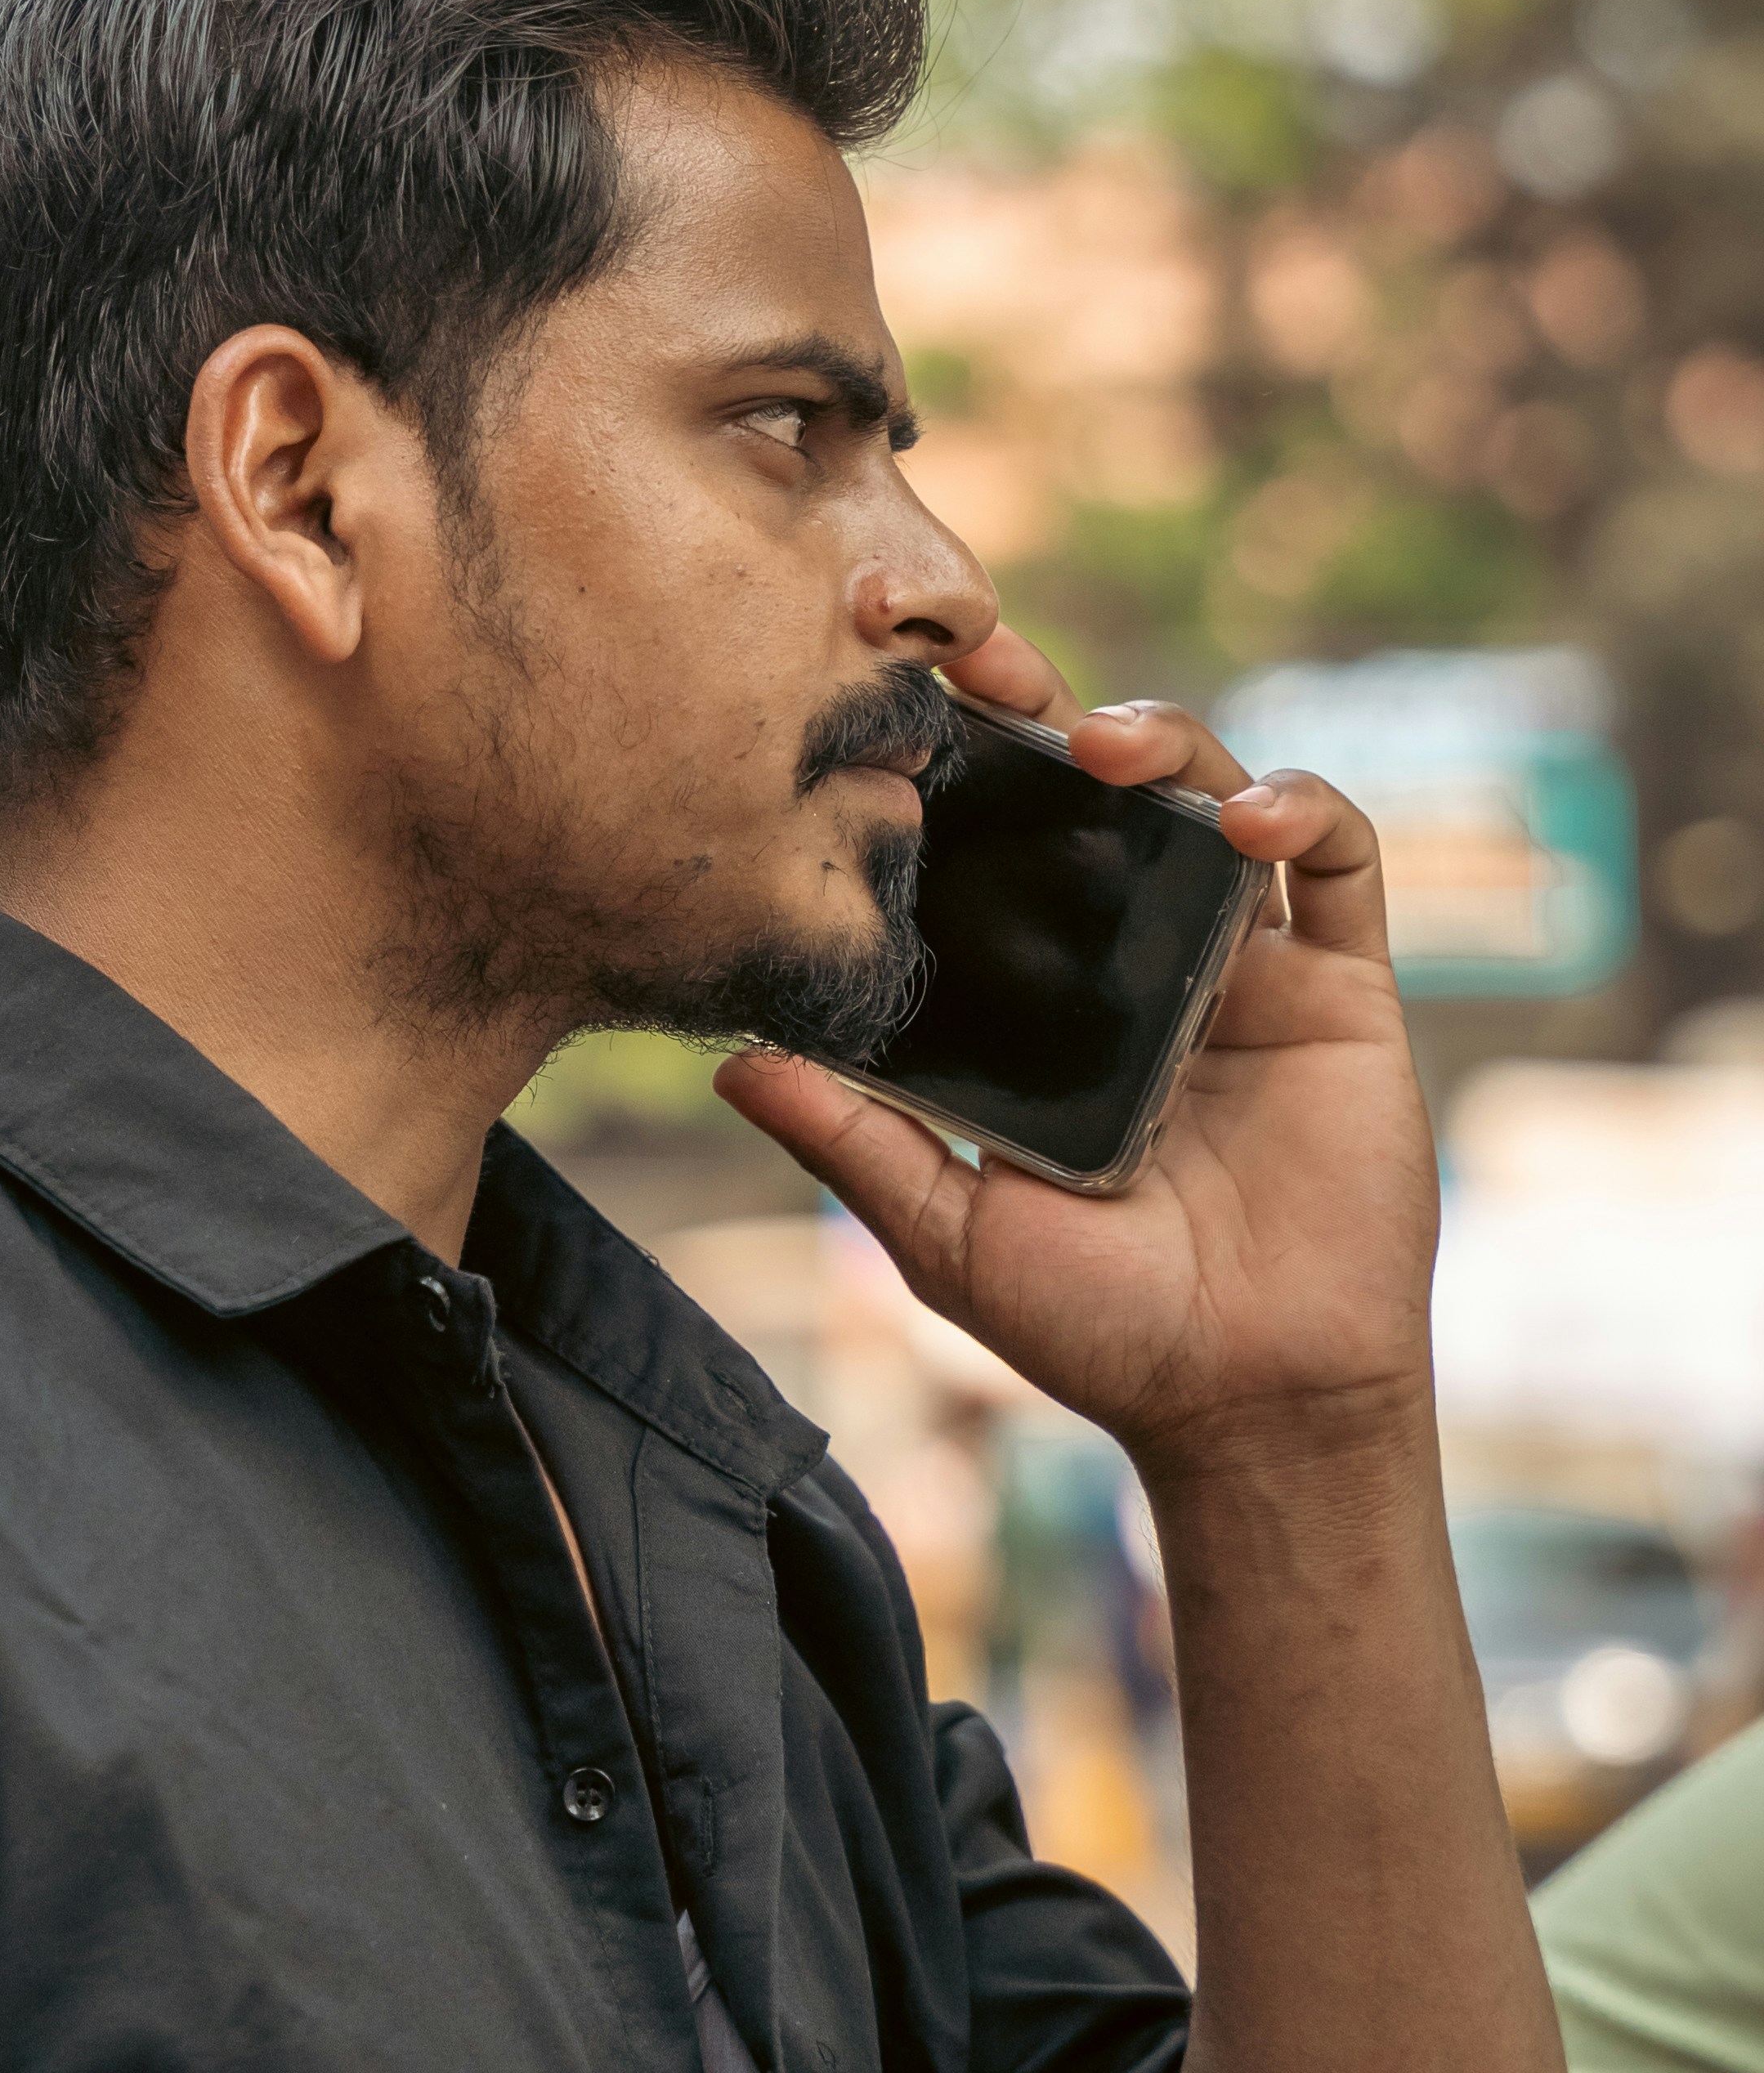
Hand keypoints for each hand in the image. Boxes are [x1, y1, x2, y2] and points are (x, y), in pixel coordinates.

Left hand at [714, 619, 1438, 1482]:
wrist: (1250, 1405)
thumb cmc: (1100, 1328)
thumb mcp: (947, 1232)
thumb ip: (853, 1140)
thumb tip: (730, 1059)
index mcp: (1047, 997)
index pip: (996, 848)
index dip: (958, 769)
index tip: (894, 703)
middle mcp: (1139, 960)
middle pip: (1097, 793)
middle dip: (1049, 711)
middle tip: (991, 666)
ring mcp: (1242, 966)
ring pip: (1210, 795)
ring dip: (1166, 740)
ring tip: (1107, 747)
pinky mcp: (1341, 989)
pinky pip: (1339, 862)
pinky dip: (1300, 810)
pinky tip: (1247, 820)